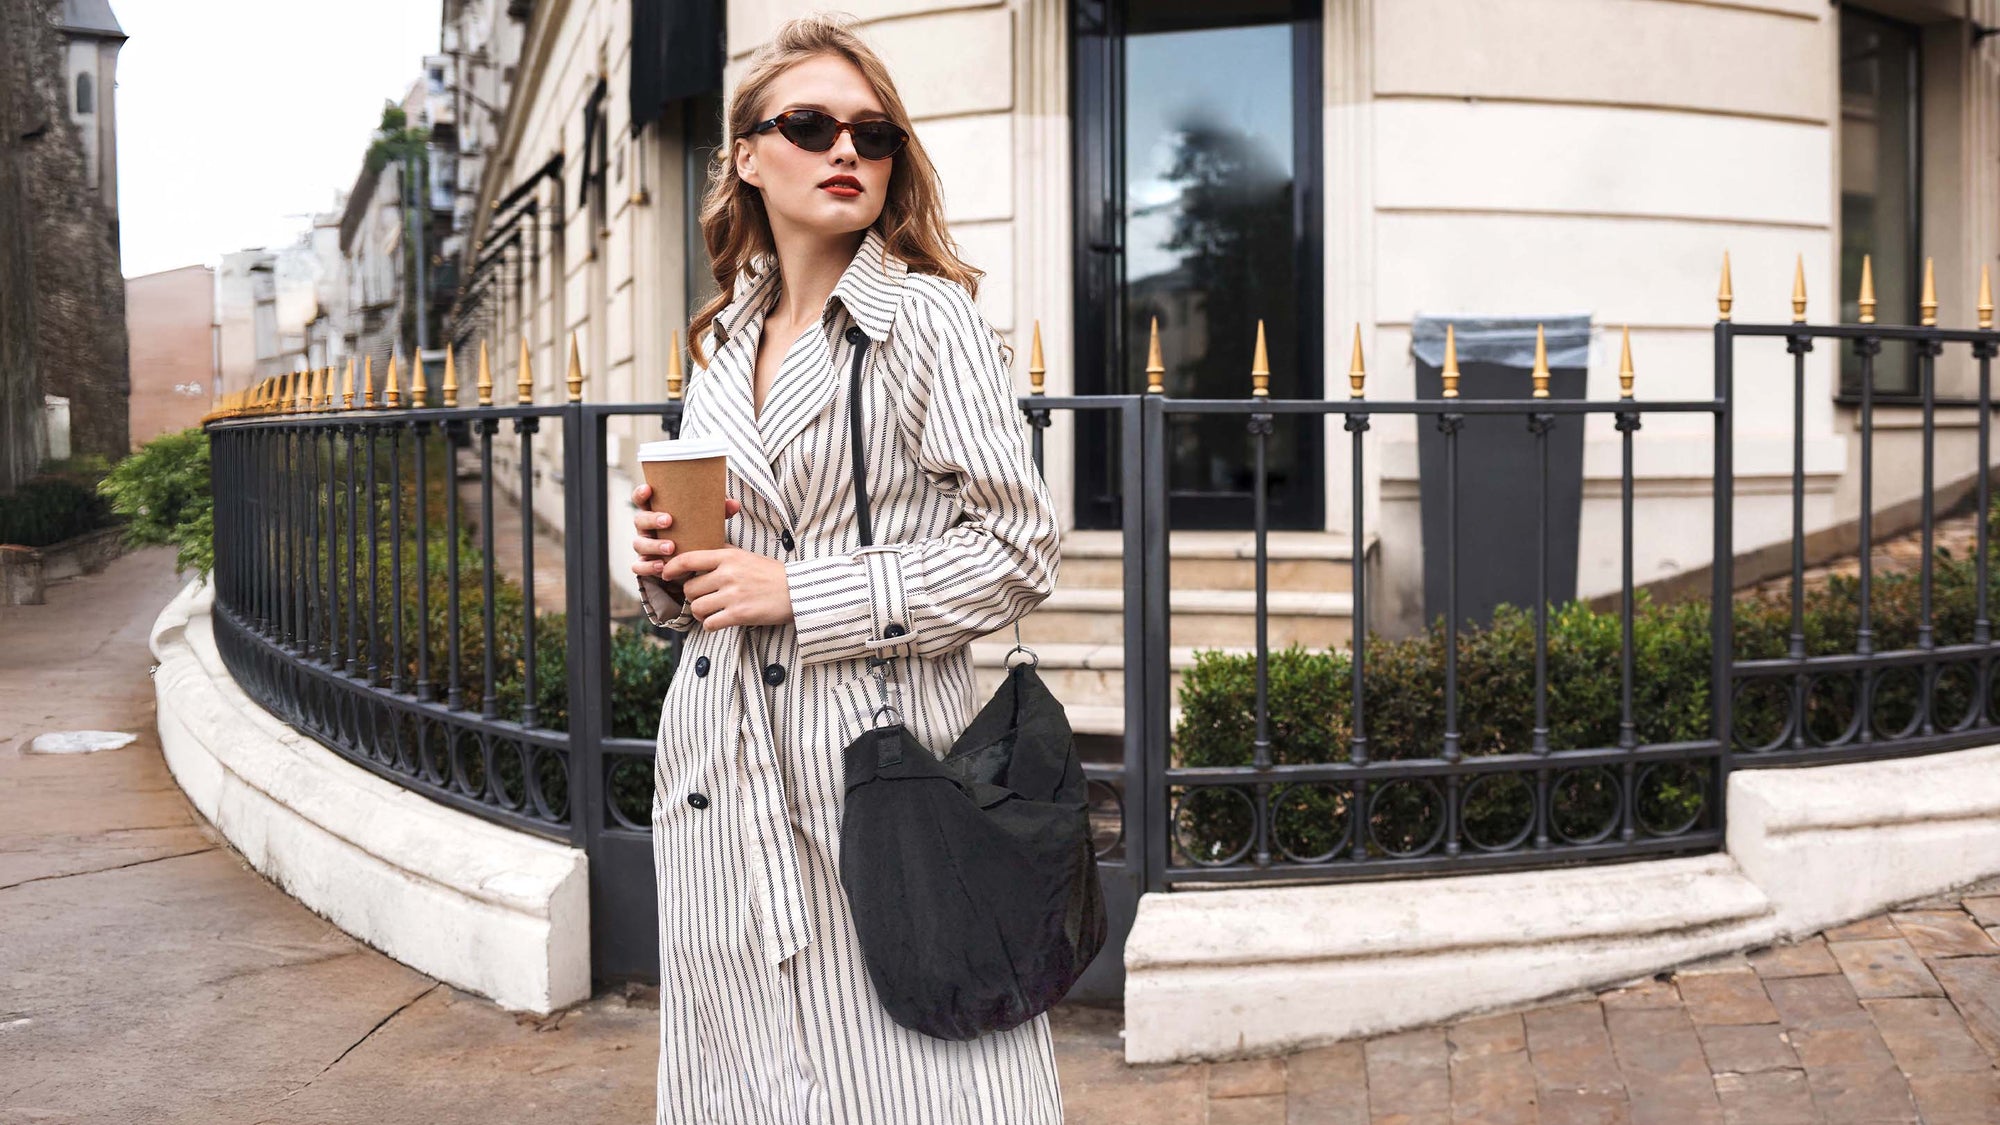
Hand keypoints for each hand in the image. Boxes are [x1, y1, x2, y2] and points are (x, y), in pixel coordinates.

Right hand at [630, 482, 742, 590]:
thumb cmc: (695, 532)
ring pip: (639, 544)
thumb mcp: (706, 520)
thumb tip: (734, 504)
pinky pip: (639, 566)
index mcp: (656, 511)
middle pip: (640, 520)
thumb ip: (718, 511)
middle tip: (669, 521)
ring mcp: (645, 546)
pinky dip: (648, 567)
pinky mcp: (646, 564)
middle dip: (652, 520)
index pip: (641, 499)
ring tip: (671, 548)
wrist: (693, 559)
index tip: (649, 489)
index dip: (641, 493)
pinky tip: (662, 566)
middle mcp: (646, 528)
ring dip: (654, 545)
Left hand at [660, 547, 794, 629]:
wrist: (798, 591)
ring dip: (700, 613)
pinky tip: (719, 622)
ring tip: (710, 612)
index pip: (688, 559)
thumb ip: (723, 554)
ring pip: (697, 608)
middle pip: (690, 588)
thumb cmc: (773, 574)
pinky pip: (710, 624)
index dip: (671, 568)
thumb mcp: (747, 556)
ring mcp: (733, 595)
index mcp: (727, 556)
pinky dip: (711, 625)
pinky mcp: (739, 614)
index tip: (666, 575)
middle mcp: (727, 574)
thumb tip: (702, 551)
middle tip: (701, 599)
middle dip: (692, 597)